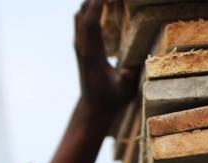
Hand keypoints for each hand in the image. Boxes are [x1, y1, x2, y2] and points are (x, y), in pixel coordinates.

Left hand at [74, 0, 137, 120]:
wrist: (93, 107)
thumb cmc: (112, 99)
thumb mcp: (124, 91)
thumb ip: (126, 80)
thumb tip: (127, 70)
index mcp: (92, 55)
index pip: (91, 25)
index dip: (98, 6)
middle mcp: (82, 47)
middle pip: (83, 14)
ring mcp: (80, 46)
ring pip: (80, 15)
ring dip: (92, 1)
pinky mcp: (82, 46)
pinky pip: (83, 20)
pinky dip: (91, 8)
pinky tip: (105, 2)